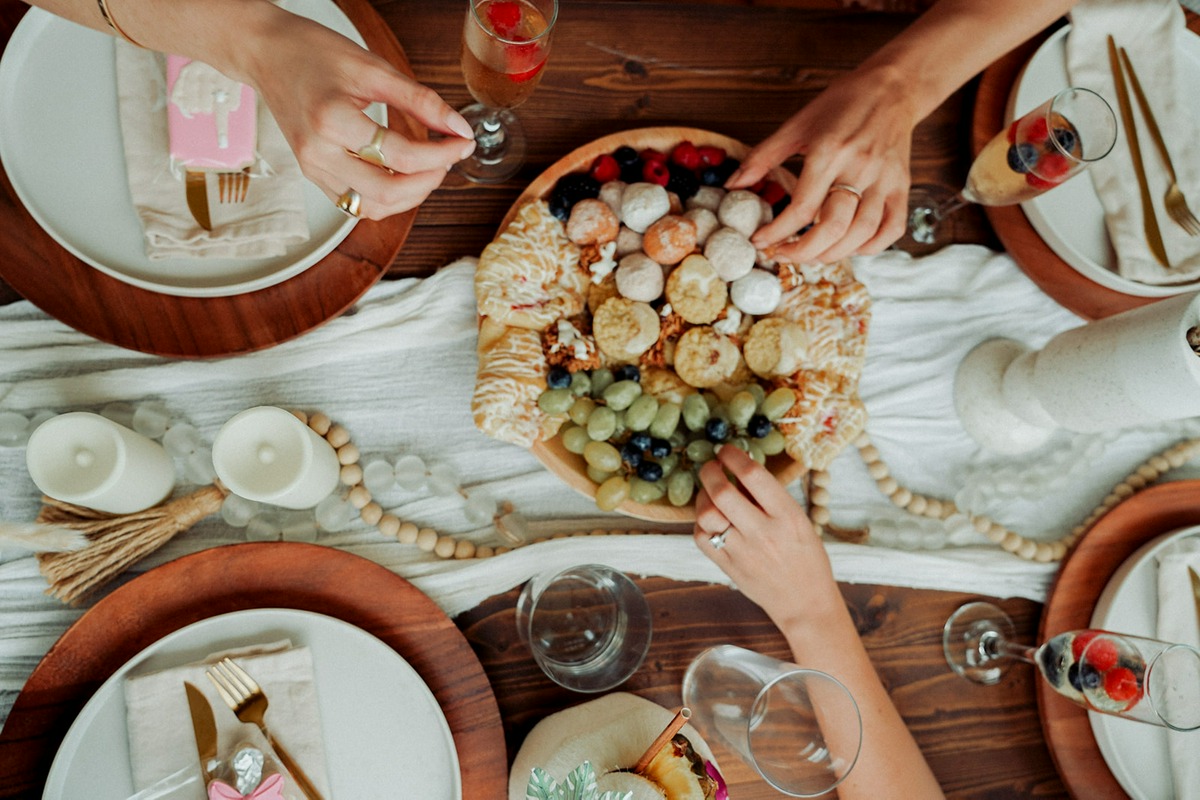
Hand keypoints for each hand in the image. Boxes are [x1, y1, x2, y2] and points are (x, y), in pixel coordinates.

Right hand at [238, 9, 474, 219]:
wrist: (266, 54)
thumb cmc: (314, 52)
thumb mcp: (373, 68)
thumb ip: (420, 101)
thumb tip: (459, 128)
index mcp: (331, 120)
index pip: (401, 156)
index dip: (442, 153)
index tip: (463, 142)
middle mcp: (318, 153)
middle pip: (388, 192)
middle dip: (429, 180)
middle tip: (448, 157)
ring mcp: (312, 169)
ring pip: (372, 206)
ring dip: (410, 196)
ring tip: (429, 167)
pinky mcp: (312, 175)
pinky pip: (356, 204)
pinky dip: (387, 198)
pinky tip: (403, 177)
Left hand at [692, 447, 838, 628]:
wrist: (805, 603)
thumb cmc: (806, 557)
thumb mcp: (798, 520)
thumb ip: (769, 496)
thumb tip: (741, 466)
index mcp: (787, 515)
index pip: (753, 475)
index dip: (734, 456)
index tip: (726, 450)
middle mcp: (763, 532)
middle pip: (723, 492)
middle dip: (710, 471)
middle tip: (711, 466)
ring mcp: (743, 552)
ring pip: (707, 515)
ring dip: (702, 497)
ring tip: (709, 494)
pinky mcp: (729, 568)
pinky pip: (702, 538)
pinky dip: (700, 523)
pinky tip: (710, 518)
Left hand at [727, 65, 915, 263]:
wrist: (892, 87)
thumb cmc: (843, 104)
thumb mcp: (797, 124)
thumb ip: (763, 156)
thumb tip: (733, 185)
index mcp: (829, 151)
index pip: (802, 207)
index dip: (777, 232)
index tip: (761, 241)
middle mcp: (860, 168)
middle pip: (833, 228)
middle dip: (802, 252)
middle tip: (782, 254)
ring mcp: (885, 180)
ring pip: (862, 234)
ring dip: (833, 254)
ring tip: (811, 254)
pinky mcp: (903, 186)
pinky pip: (892, 229)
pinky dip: (870, 247)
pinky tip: (849, 246)